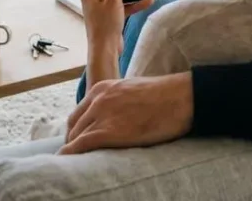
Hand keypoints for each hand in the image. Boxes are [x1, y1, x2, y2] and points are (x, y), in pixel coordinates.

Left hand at [59, 73, 193, 153]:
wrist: (181, 97)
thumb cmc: (165, 96)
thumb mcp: (133, 90)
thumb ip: (119, 100)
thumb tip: (117, 117)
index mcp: (103, 88)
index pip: (79, 112)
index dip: (77, 129)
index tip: (79, 140)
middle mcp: (98, 99)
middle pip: (74, 126)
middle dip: (73, 141)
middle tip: (77, 155)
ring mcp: (101, 114)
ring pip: (75, 137)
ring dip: (73, 151)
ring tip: (75, 163)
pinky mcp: (107, 131)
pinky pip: (80, 146)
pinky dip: (72, 155)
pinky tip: (70, 163)